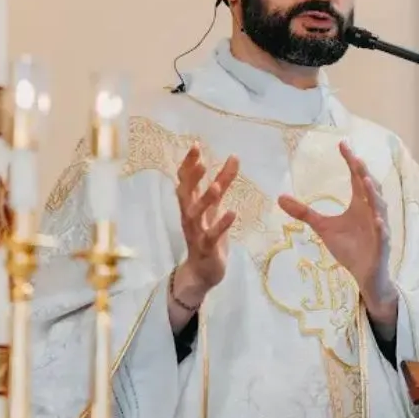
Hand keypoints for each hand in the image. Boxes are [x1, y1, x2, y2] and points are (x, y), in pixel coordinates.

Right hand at [170, 145, 239, 321]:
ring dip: (205, 200)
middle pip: (185, 194)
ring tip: (217, 187)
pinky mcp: (206, 248)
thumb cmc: (209, 235)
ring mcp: (195, 232)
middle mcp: (189, 216)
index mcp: (191, 204)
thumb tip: (233, 157)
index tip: (196, 145)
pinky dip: (220, 225)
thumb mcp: (217, 206)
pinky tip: (232, 213)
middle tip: (201, 162)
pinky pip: (211, 236)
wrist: (203, 272)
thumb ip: (223, 182)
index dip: (189, 164)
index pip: (186, 180)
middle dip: (191, 178)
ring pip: (195, 214)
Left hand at [278, 140, 396, 322]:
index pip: (356, 177)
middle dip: (362, 172)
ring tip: (365, 180)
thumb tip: (280, 197)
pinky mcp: (380, 245)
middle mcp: (370, 211)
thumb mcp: (323, 227)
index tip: (342, 144)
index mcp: (359, 203)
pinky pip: (381, 234)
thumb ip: (304, 212)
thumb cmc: (348, 247)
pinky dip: (379, 226)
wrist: (364, 273)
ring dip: (373, 194)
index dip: (350, 161)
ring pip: (378, 207)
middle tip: (355, 157)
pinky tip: (376, 219)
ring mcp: (377, 227)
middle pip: (368, 187)